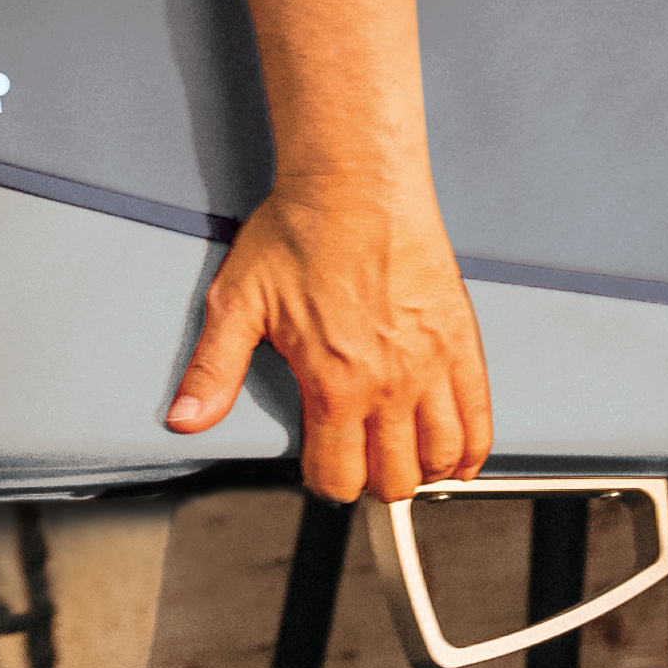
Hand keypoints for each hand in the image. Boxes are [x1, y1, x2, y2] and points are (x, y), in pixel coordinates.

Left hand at [167, 175, 493, 501]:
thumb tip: (186, 416)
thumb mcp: (237, 302)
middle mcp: (390, 383)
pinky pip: (481, 422)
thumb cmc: (300, 232)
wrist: (355, 185)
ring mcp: (434, 367)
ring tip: (400, 457)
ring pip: (442, 459)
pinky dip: (471, 452)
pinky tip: (455, 456)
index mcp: (334, 381)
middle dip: (372, 481)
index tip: (320, 469)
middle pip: (394, 479)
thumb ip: (212, 369)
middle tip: (358, 461)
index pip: (338, 476)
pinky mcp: (464, 345)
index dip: (324, 482)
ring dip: (421, 471)